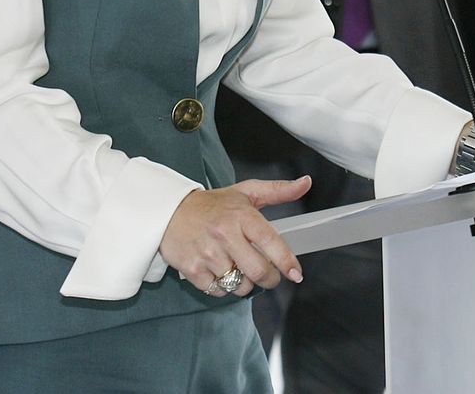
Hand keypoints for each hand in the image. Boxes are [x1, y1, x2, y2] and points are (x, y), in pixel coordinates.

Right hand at [161, 177, 310, 296]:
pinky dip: (224, 287)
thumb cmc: (212, 205)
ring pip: (240, 285)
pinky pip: (219, 291)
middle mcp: (225, 234)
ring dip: (244, 283)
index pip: (271, 242)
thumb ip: (278, 190)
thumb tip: (306, 183)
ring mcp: (208, 253)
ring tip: (237, 267)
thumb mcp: (245, 192)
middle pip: (259, 272)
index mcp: (241, 215)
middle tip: (268, 275)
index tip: (296, 274)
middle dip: (269, 279)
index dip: (287, 262)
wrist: (169, 211)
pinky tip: (219, 270)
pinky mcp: (192, 269)